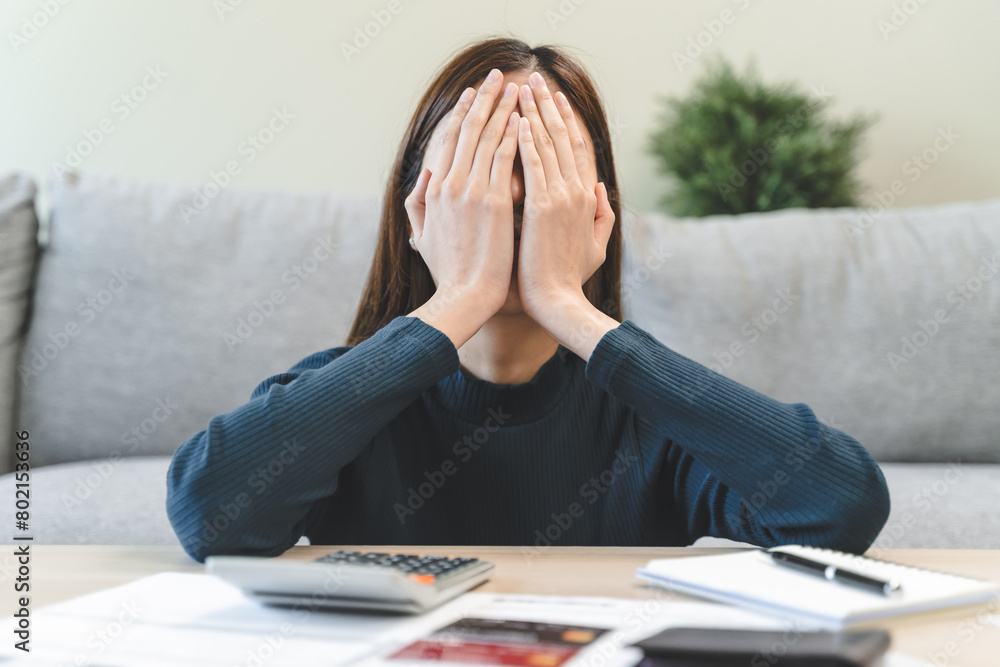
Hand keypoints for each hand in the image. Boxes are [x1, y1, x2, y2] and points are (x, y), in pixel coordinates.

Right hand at [404, 69, 520, 315]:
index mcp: (435, 190)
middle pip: (469, 130)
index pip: (450, 140)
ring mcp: (473, 191)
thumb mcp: (422, 235)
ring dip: (503, 109)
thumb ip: (418, 203)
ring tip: (516, 87)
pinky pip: (506, 159)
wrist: (464, 296)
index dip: (463, 113)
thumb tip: (424, 177)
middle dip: (485, 99)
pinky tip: (523, 117)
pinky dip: (514, 135)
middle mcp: (451, 184)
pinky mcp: (495, 202)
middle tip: (497, 76)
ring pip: (489, 138)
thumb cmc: (449, 272)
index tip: (474, 95)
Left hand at [514, 72, 614, 319]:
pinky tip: (517, 121)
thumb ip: (602, 215)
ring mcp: (560, 198)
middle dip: (546, 106)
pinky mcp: (542, 208)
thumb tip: (601, 188)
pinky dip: (525, 141)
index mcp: (586, 199)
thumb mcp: (596, 246)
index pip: (575, 150)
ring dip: (533, 114)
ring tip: (522, 89)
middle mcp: (576, 192)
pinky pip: (533, 165)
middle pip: (561, 139)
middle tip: (534, 80)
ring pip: (547, 146)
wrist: (557, 303)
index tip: (554, 100)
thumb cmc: (569, 279)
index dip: (565, 121)